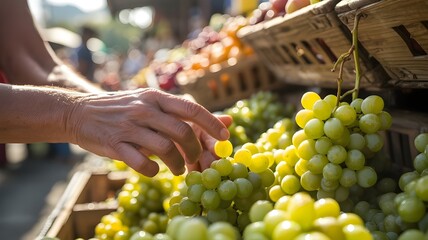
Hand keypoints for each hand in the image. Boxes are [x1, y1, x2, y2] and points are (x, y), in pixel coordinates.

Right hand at [67, 88, 229, 176]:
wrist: (80, 111)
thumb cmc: (123, 108)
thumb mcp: (151, 102)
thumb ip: (184, 112)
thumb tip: (226, 120)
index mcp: (156, 97)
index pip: (191, 109)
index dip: (211, 124)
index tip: (224, 138)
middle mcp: (144, 109)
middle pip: (181, 132)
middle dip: (194, 150)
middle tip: (195, 161)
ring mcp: (128, 127)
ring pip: (164, 148)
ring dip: (177, 164)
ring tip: (179, 170)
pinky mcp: (115, 144)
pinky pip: (141, 162)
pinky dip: (153, 171)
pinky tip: (154, 170)